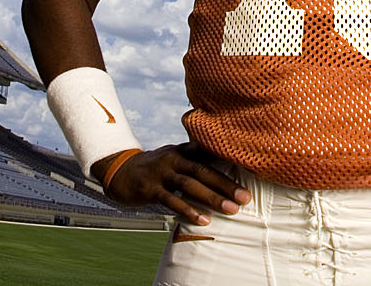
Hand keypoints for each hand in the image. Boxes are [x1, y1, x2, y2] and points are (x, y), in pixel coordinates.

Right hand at [96, 143, 250, 225]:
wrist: (119, 170)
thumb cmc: (154, 166)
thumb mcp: (174, 155)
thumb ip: (195, 155)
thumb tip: (221, 154)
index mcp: (183, 150)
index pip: (209, 155)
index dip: (229, 162)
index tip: (251, 171)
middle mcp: (174, 159)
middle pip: (204, 171)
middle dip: (226, 184)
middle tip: (246, 197)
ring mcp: (162, 173)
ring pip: (190, 186)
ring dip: (212, 198)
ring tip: (231, 209)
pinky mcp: (151, 189)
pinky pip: (172, 200)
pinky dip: (188, 210)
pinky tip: (203, 220)